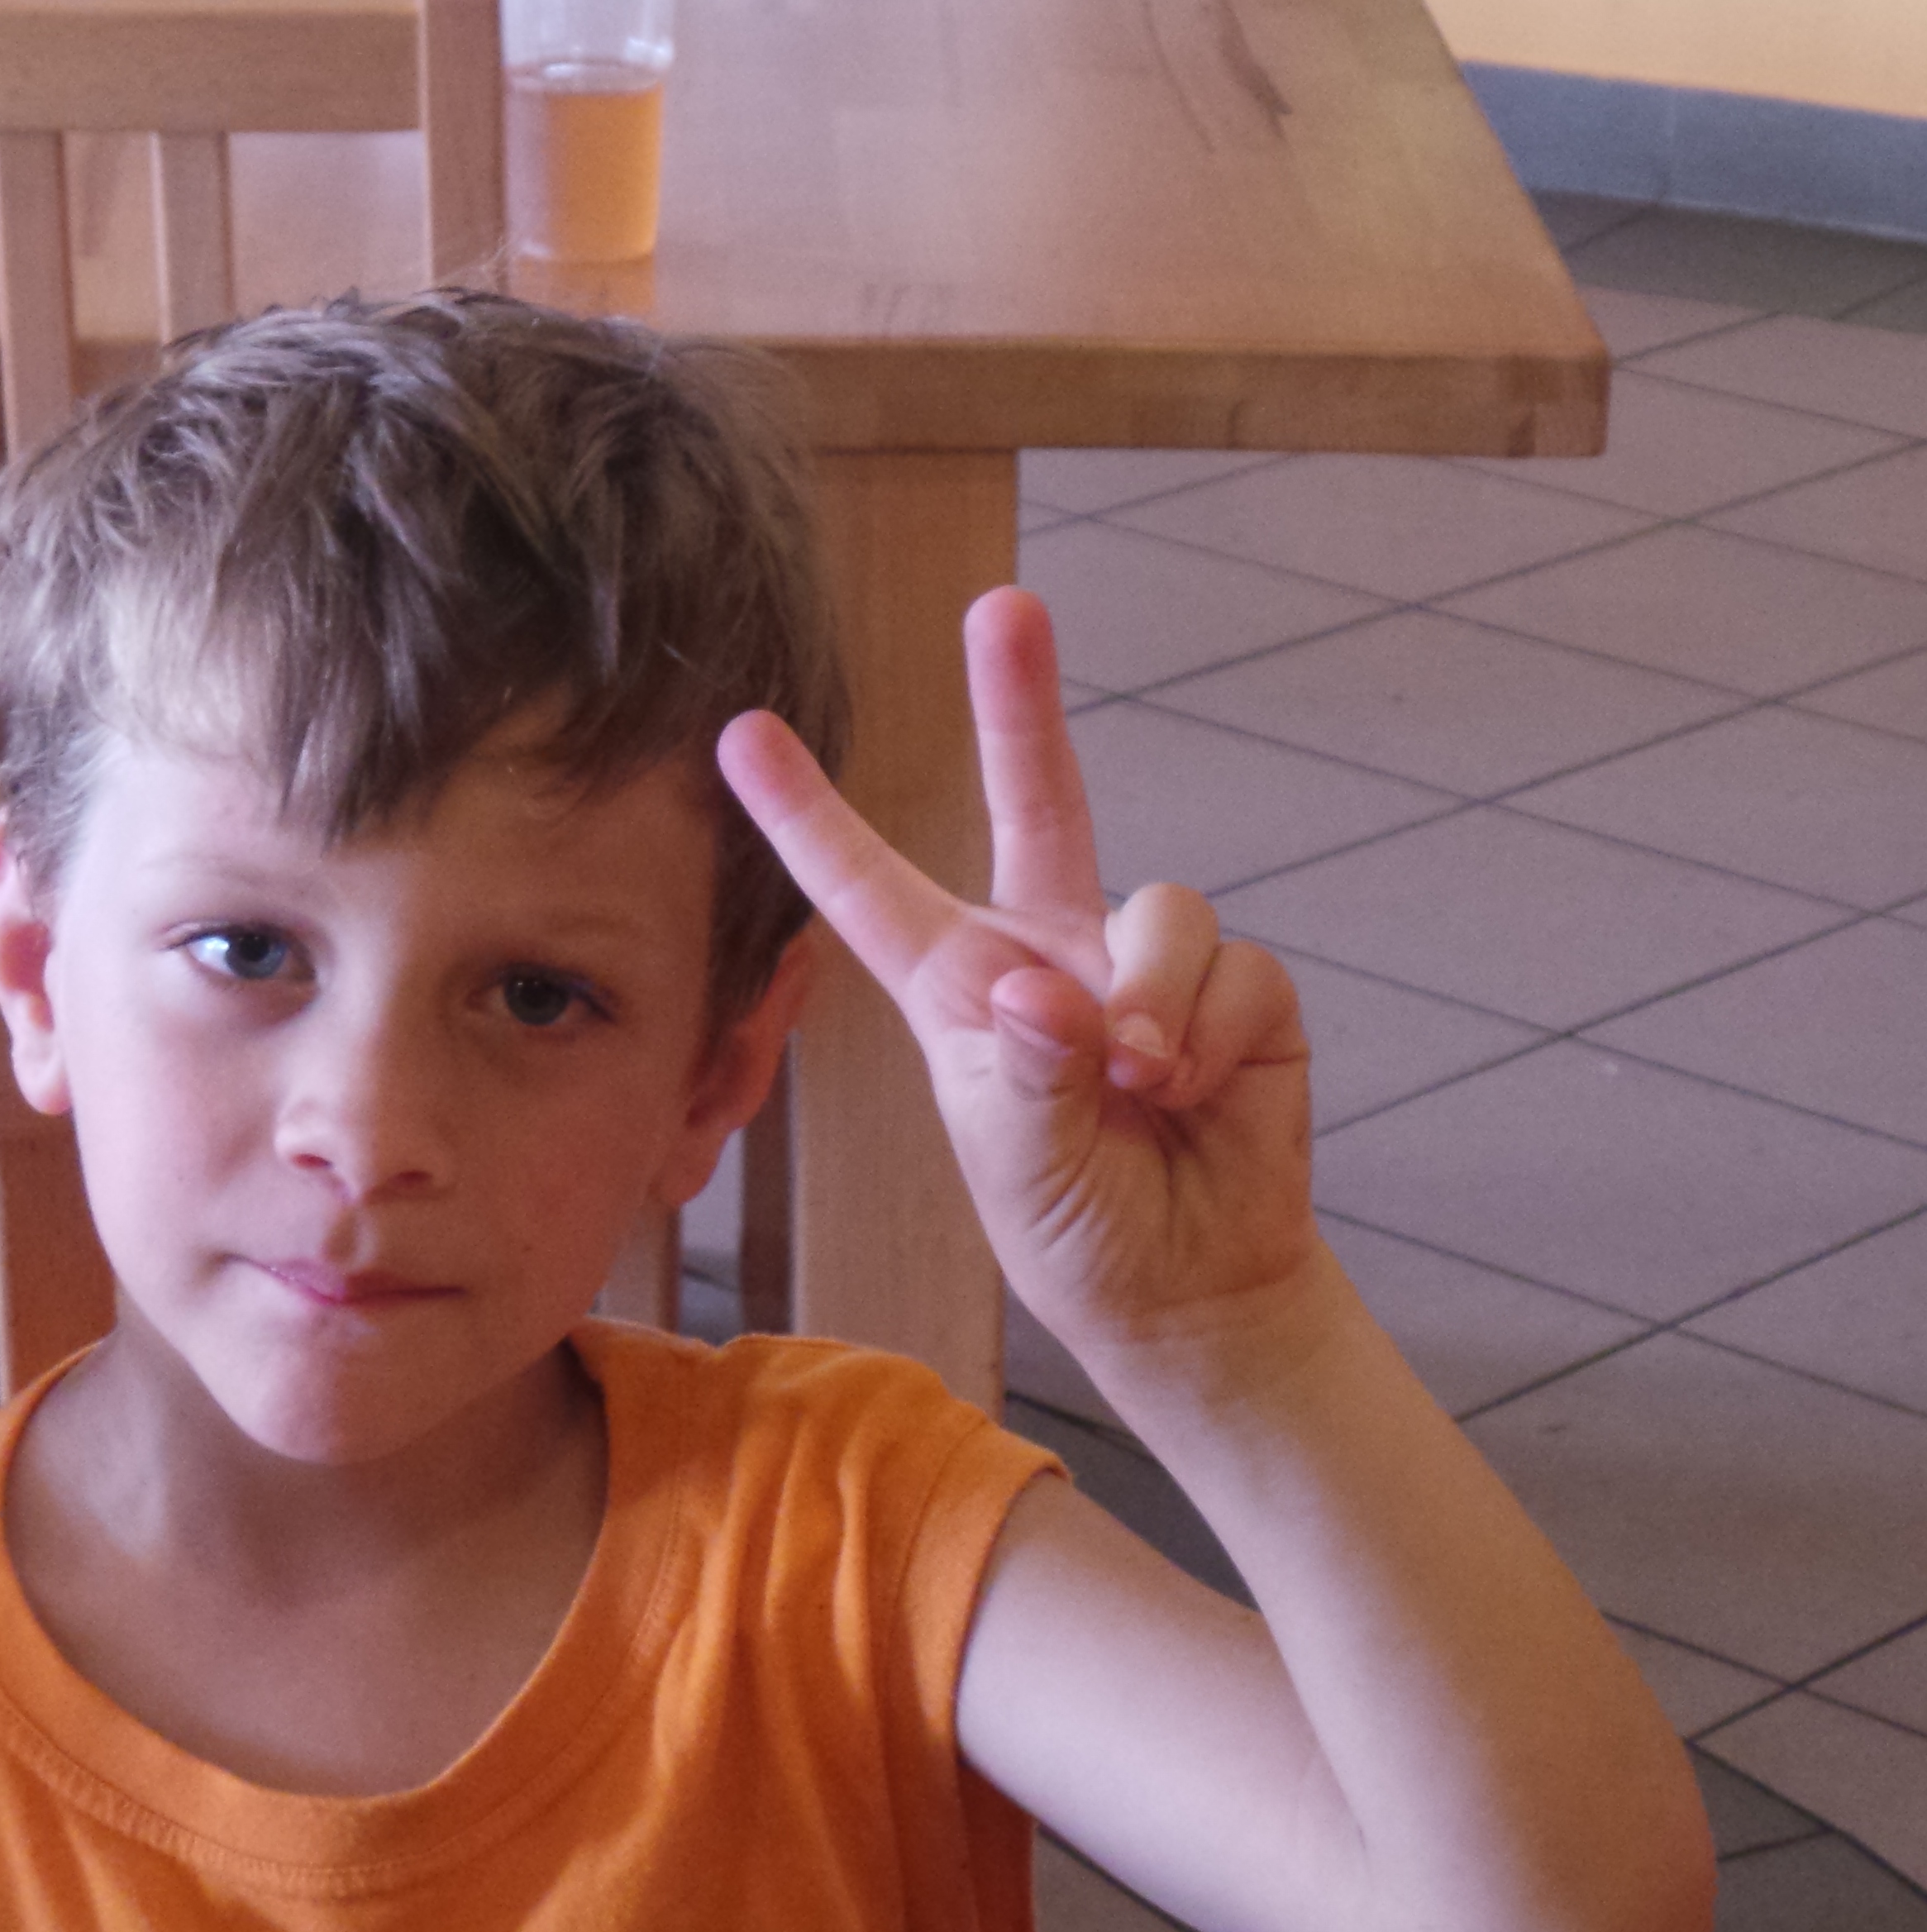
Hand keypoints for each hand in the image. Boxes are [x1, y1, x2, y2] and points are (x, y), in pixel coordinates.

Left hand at [719, 587, 1315, 1358]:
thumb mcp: (1018, 1167)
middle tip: (1003, 606)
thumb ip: (1026, 1078)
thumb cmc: (1075, 1223)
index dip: (807, 813)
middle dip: (1022, 700)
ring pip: (1153, 907)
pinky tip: (1194, 1089)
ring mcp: (1139, 958)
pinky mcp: (1232, 983)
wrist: (1188, 1283)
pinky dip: (1208, 1030)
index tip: (740, 732)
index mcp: (958, 986)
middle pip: (1037, 798)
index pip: (868, 889)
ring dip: (1145, 1002)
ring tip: (1138, 1086)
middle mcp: (1045, 948)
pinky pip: (1228, 964)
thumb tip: (1052, 997)